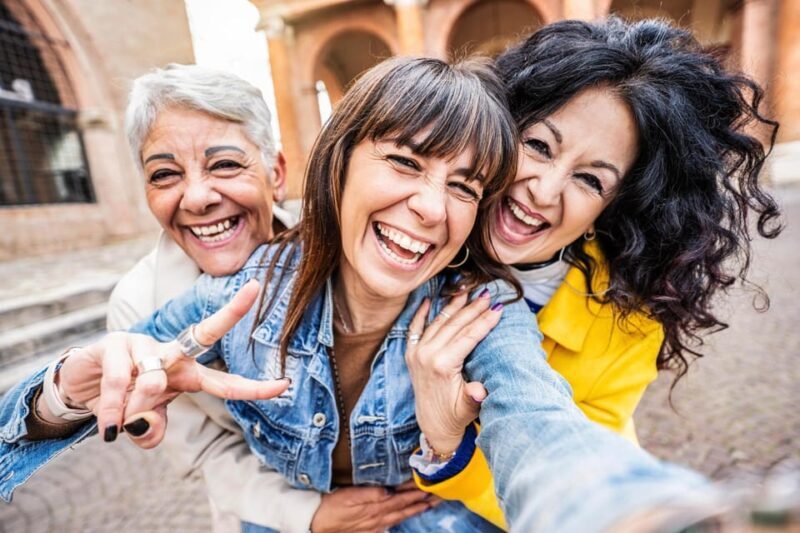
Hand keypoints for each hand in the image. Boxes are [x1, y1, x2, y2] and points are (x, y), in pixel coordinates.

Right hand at [50, 280, 289, 445]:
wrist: (81, 385)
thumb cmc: (125, 399)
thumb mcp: (142, 422)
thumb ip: (150, 430)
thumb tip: (145, 427)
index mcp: (187, 374)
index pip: (225, 382)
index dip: (253, 388)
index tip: (284, 385)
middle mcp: (171, 353)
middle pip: (206, 332)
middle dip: (231, 313)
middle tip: (254, 290)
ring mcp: (143, 343)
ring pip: (152, 379)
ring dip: (135, 407)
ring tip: (116, 425)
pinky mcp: (113, 343)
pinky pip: (118, 380)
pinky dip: (112, 408)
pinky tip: (106, 420)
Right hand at [310, 481, 435, 532]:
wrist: (316, 523)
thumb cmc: (331, 506)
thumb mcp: (348, 496)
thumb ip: (369, 494)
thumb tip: (388, 491)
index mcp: (375, 507)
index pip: (402, 498)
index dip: (417, 492)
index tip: (431, 484)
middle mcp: (379, 517)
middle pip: (406, 508)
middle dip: (423, 501)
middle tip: (439, 494)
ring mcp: (375, 525)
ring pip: (401, 516)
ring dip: (416, 509)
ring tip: (430, 503)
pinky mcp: (370, 529)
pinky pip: (391, 524)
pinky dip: (402, 518)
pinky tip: (407, 516)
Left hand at [404, 288, 502, 453]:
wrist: (433, 425)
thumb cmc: (455, 415)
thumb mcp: (468, 408)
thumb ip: (473, 397)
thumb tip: (479, 390)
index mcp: (442, 365)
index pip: (468, 336)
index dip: (485, 321)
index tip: (498, 307)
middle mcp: (426, 355)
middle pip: (454, 325)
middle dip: (473, 308)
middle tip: (488, 294)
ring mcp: (417, 352)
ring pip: (438, 322)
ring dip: (454, 305)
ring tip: (468, 291)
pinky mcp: (411, 353)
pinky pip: (415, 327)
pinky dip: (422, 313)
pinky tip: (430, 299)